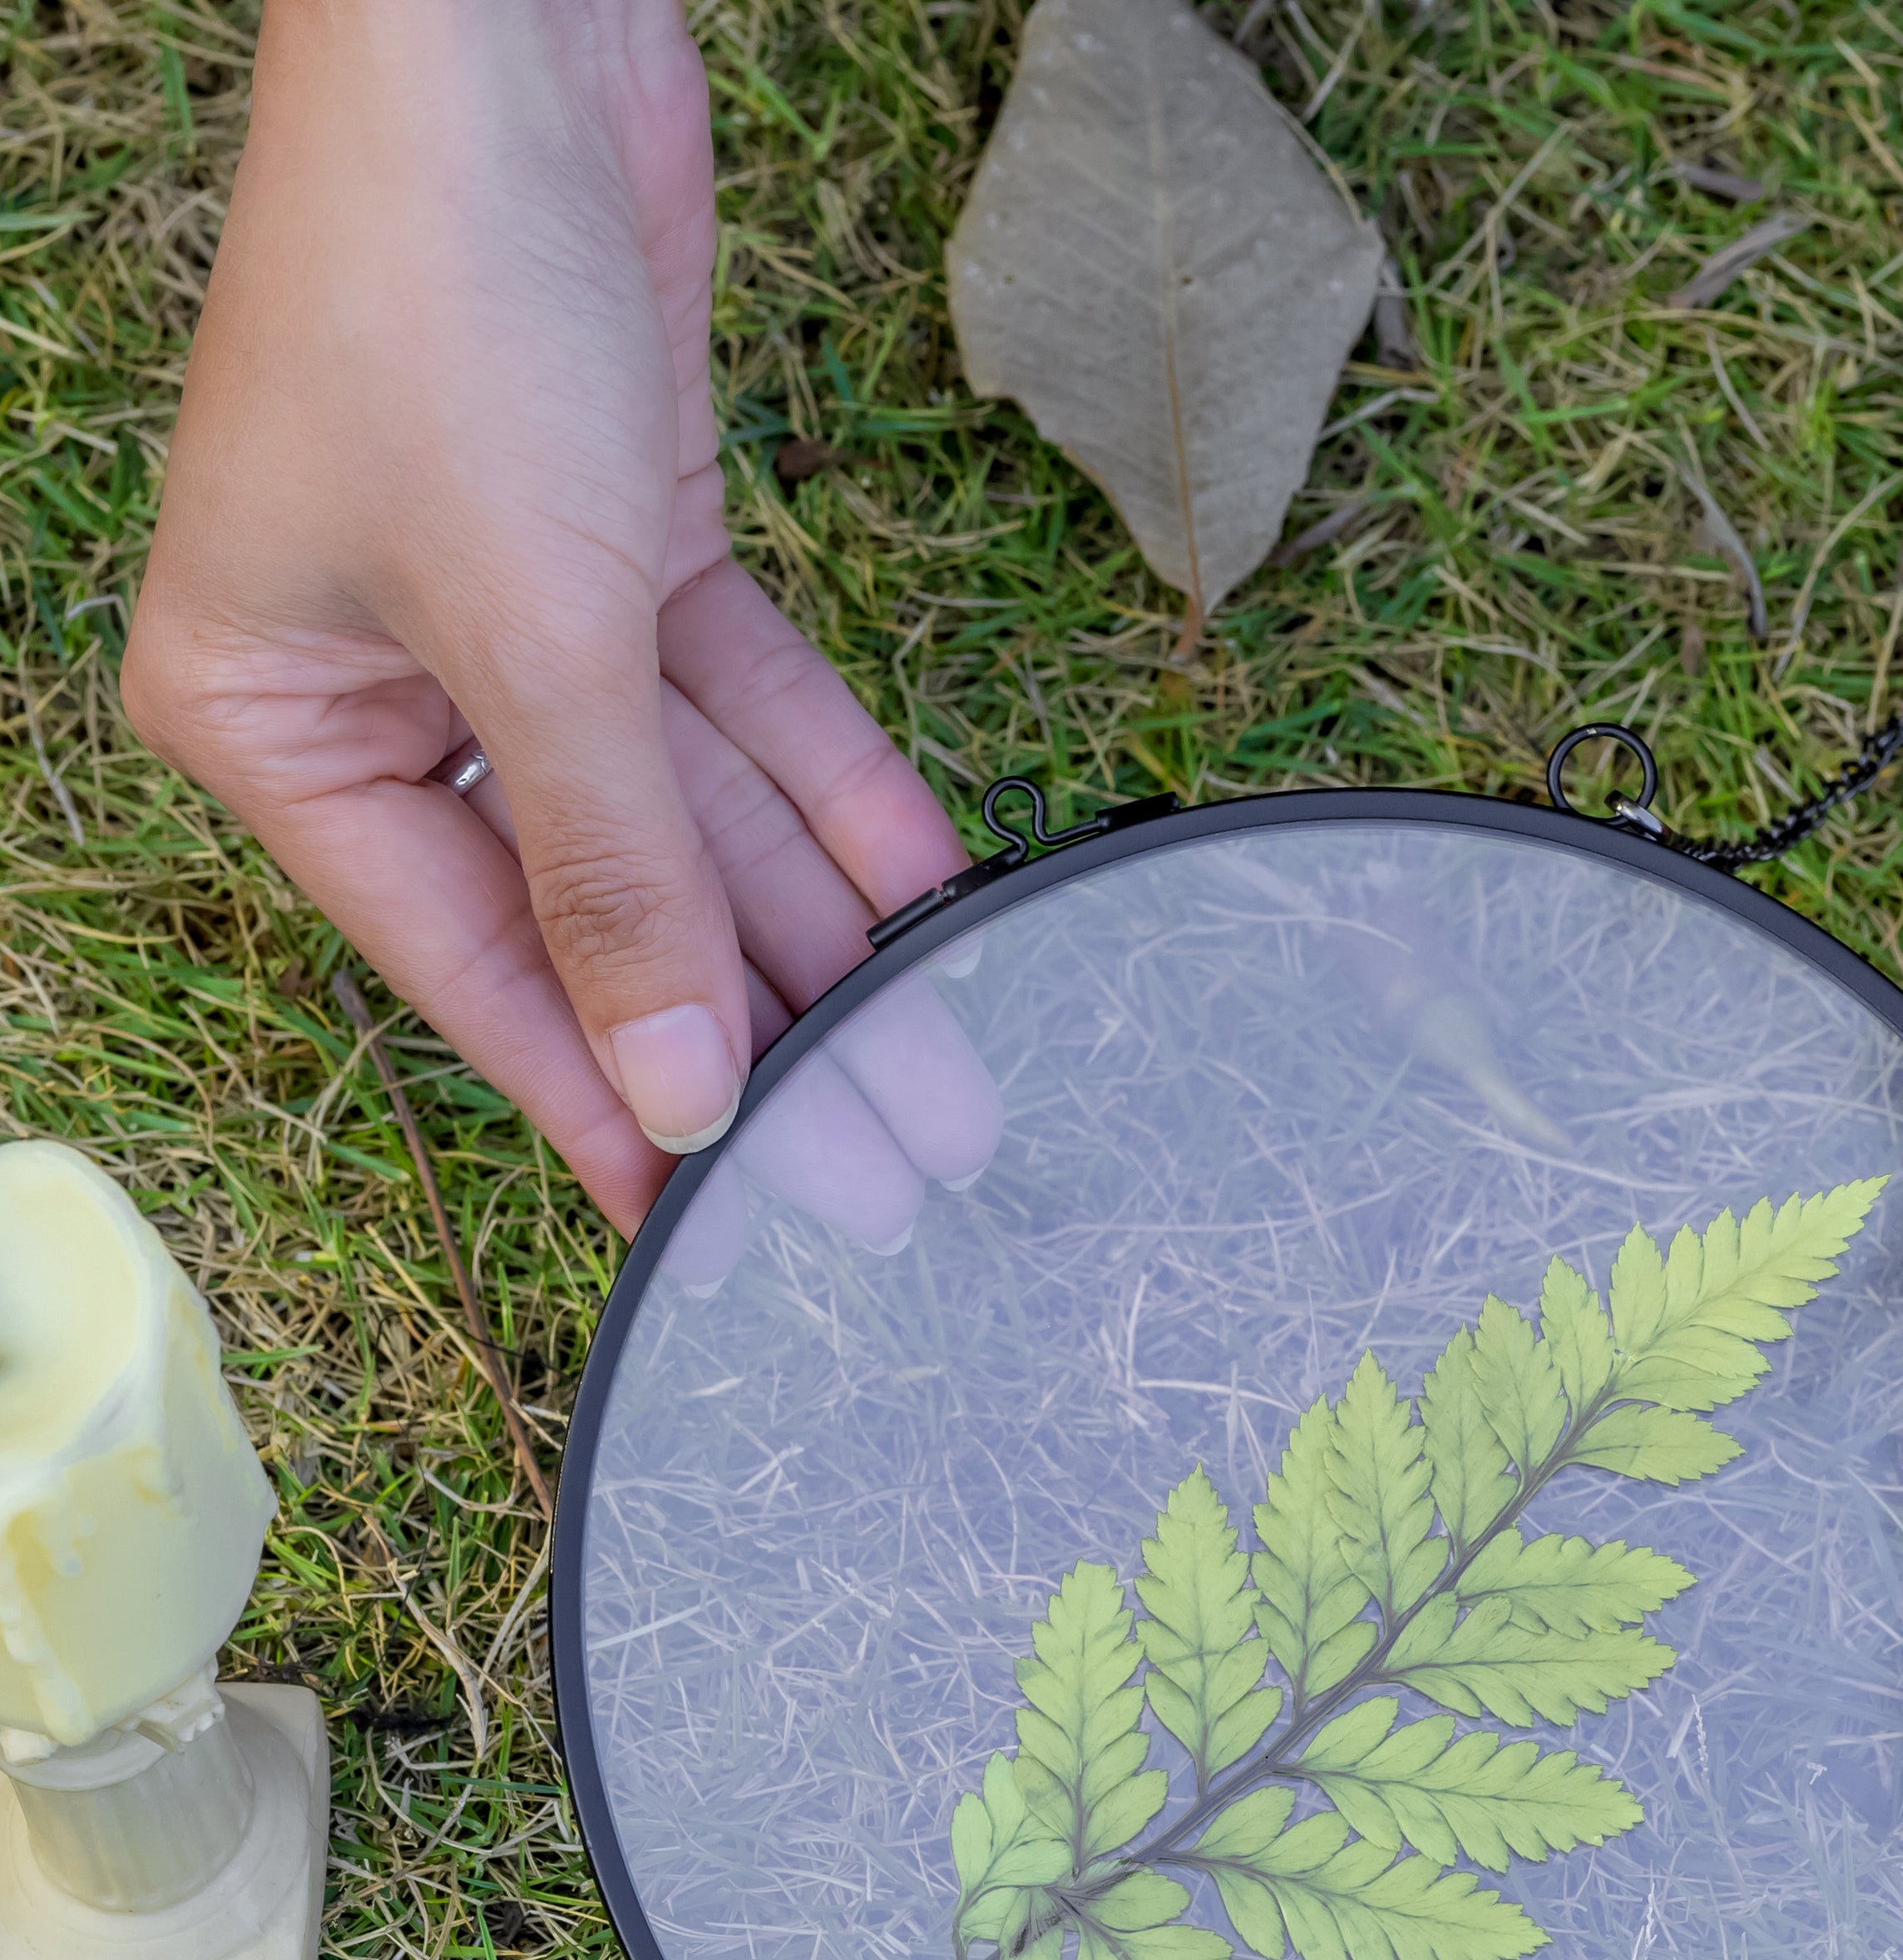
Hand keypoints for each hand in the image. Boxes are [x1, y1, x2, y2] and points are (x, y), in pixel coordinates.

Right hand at [122, 0, 998, 1231]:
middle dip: (761, 1025)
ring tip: (951, 1064)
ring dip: (823, 929)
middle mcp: (391, 686)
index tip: (724, 1228)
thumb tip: (678, 1091)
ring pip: (693, 820)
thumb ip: (615, 876)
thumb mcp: (535, 639)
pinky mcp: (621, 546)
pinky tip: (931, 899)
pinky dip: (833, 788)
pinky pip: (741, 708)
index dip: (611, 1097)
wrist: (498, 28)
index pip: (475, 967)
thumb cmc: (443, 311)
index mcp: (284, 730)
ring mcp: (513, 619)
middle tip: (893, 1164)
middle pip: (606, 904)